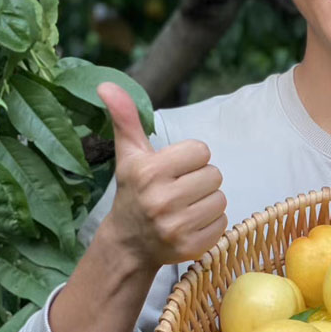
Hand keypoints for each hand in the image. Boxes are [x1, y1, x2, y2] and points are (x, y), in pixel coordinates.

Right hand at [97, 82, 227, 270]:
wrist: (128, 244)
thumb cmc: (133, 191)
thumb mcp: (129, 154)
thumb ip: (125, 117)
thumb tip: (107, 84)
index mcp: (149, 172)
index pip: (201, 151)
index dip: (190, 158)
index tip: (174, 169)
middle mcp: (162, 200)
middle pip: (214, 175)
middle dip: (200, 179)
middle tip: (179, 190)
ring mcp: (177, 227)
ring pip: (221, 199)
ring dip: (208, 201)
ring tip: (185, 207)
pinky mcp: (191, 247)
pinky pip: (223, 222)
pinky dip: (211, 223)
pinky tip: (190, 223)